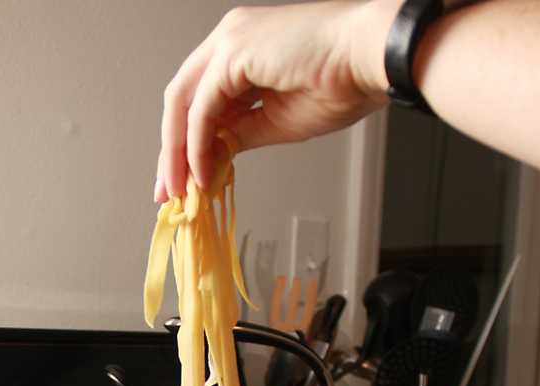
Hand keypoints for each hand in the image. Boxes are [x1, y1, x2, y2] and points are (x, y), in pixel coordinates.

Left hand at [155, 0, 396, 201]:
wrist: (371, 57)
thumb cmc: (342, 82)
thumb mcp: (276, 121)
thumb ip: (239, 136)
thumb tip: (212, 160)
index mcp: (240, 49)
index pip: (197, 99)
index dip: (185, 143)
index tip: (182, 179)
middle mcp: (229, 38)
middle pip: (181, 100)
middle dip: (171, 150)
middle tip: (168, 191)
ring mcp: (228, 41)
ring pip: (183, 102)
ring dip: (178, 151)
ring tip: (181, 189)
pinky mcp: (233, 52)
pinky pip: (202, 107)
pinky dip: (197, 144)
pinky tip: (202, 172)